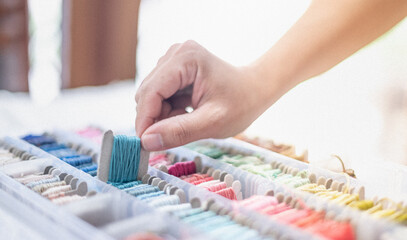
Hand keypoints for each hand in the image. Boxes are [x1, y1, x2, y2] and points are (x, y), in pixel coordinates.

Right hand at [135, 40, 278, 150]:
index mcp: (185, 59)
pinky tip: (186, 114)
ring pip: (151, 95)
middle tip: (173, 136)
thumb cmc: (241, 103)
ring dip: (162, 115)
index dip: (144, 119)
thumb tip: (146, 141)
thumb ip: (179, 132)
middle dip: (154, 118)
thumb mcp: (212, 122)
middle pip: (147, 93)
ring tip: (188, 122)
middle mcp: (176, 53)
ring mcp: (174, 60)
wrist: (256, 90)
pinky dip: (168, 110)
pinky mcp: (175, 70)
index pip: (151, 91)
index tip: (146, 144)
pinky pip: (159, 95)